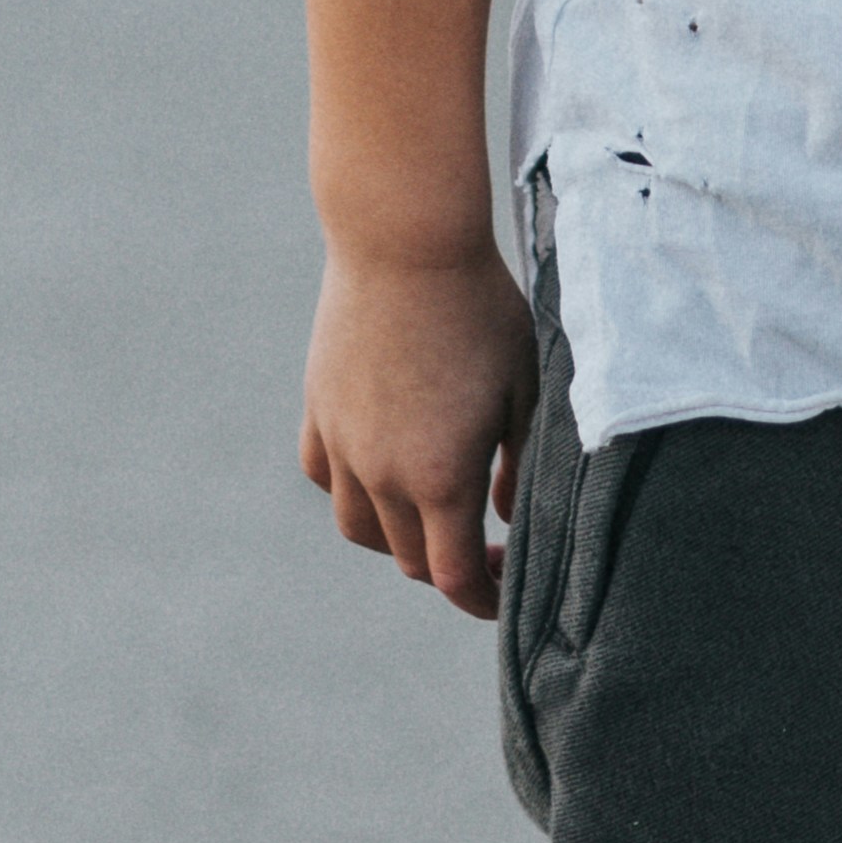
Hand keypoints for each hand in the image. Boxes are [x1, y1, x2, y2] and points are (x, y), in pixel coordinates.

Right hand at [302, 234, 537, 615]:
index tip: (505, 589)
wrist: (404, 242)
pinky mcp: (317, 410)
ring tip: (433, 510)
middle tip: (487, 545)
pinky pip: (325, 477)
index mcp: (440, 477)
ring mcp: (340, 444)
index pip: (453, 577)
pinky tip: (384, 468)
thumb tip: (505, 519)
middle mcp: (380, 473)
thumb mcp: (524, 389)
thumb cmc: (481, 310)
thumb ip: (519, 467)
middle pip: (409, 558)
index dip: (483, 600)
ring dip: (398, 536)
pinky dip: (353, 490)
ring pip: (360, 528)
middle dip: (450, 566)